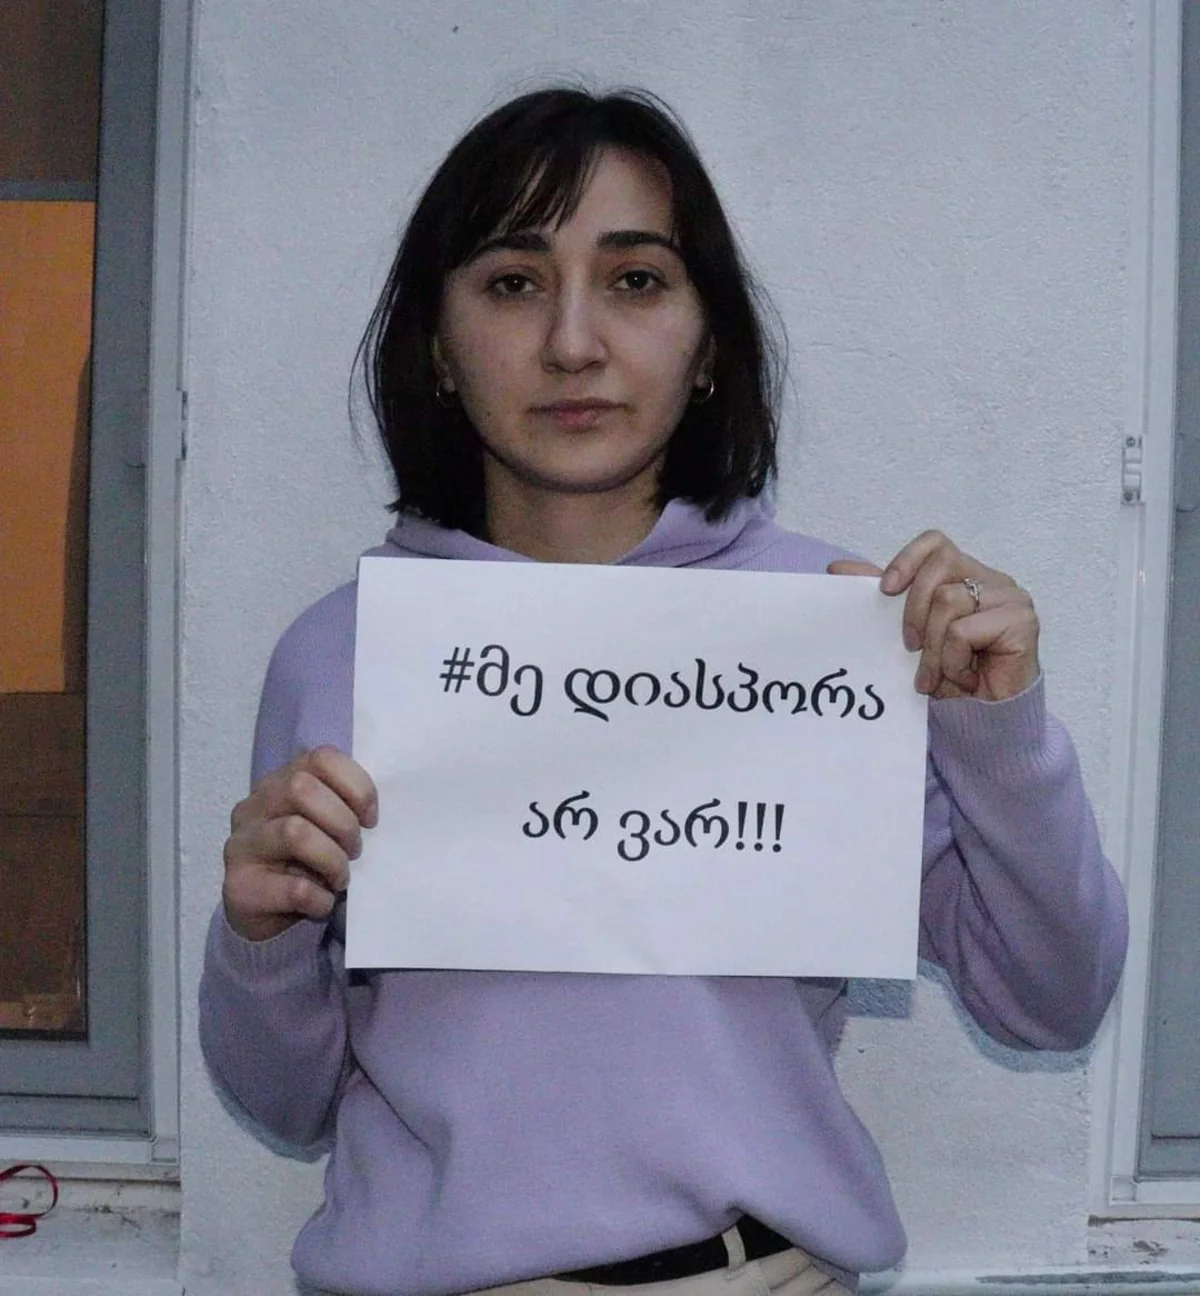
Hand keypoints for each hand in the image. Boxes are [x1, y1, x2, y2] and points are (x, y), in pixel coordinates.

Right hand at [223, 746, 378, 941]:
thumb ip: (342, 807)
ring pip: (294, 832)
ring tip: (340, 878)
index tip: (370, 818)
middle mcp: (255, 807)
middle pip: (301, 788)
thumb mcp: (325, 827)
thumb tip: (373, 814)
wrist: (268, 917)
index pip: (321, 757)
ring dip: (332, 859)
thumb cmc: (307, 864)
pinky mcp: (239, 887)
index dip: (356, 785)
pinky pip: (293, 888)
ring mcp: (241, 845)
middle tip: (355, 851)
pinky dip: (320, 897)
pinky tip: (323, 903)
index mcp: (280, 783)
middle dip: (342, 822)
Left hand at [828, 530, 1039, 701]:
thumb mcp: (910, 633)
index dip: (906, 560)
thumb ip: (884, 598)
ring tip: (937, 674)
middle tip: (909, 646)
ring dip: (933, 648)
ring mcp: (1011, 598)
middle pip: (940, 565)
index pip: (935, 543)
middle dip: (913, 608)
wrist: (983, 720)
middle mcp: (993, 580)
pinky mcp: (1022, 622)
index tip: (885, 590)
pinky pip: (963, 631)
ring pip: (949, 600)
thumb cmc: (950, 676)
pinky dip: (953, 661)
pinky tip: (964, 678)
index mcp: (967, 576)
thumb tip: (837, 569)